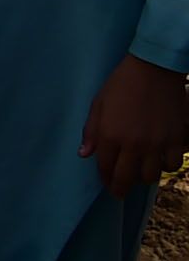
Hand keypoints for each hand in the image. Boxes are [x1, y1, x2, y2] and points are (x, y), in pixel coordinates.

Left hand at [84, 56, 188, 196]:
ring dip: (143, 178)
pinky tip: (160, 161)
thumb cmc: (122, 84)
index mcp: (111, 136)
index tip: (105, 182)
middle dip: (120, 188)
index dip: (104, 178)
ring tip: (139, 173)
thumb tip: (84, 154)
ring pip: (151, 176)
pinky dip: (166, 166)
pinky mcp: (176, 139)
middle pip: (126, 178)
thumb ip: (91, 132)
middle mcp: (134, 145)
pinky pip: (172, 164)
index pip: (105, 168)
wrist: (154, 69)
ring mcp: (157, 143)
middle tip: (119, 191)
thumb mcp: (98, 104)